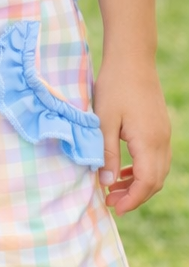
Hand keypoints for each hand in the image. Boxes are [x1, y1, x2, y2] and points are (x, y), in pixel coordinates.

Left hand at [94, 62, 170, 214]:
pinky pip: (155, 157)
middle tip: (110, 202)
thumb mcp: (104, 122)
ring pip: (156, 170)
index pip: (146, 183)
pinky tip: (122, 170)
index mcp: (149, 142)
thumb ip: (106, 154)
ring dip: (137, 183)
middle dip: (134, 196)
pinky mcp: (159, 127)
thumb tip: (107, 183)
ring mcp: (163, 133)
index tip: (114, 208)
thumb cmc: (115, 86)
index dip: (132, 200)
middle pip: (154, 181)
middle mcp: (161, 141)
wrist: (132, 58)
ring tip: (112, 189)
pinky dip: (140, 169)